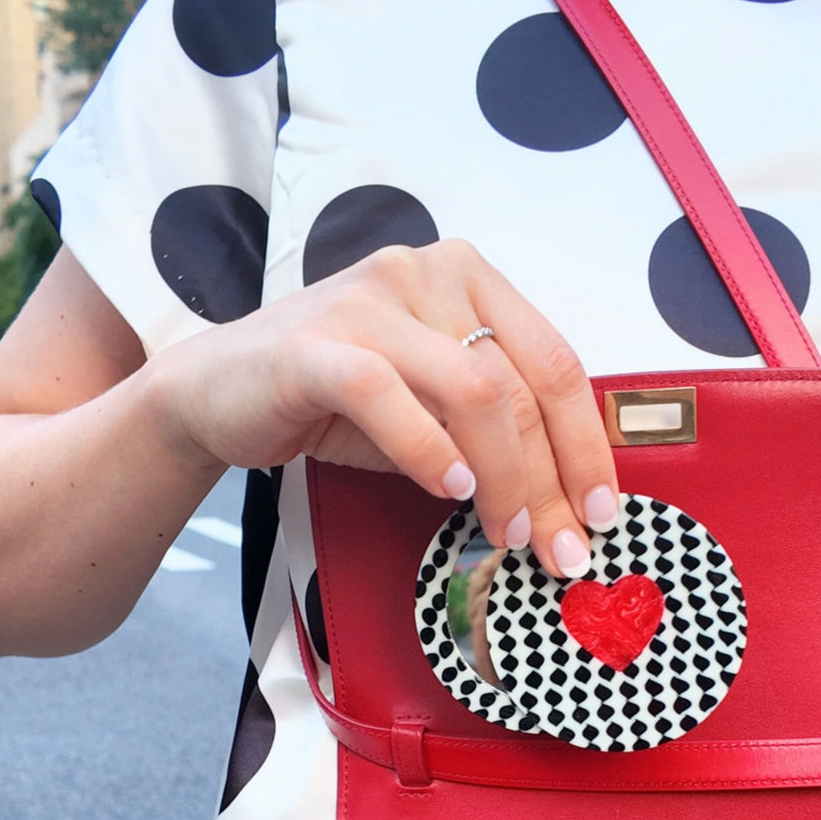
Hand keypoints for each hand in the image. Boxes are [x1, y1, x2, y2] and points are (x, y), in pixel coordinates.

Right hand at [161, 239, 618, 578]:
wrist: (219, 389)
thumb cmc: (334, 400)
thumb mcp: (431, 406)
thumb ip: (490, 429)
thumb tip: (562, 500)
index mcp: (468, 279)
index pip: (554, 361)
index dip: (587, 443)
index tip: (601, 509)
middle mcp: (426, 273)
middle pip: (520, 383)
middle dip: (551, 479)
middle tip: (559, 547)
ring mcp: (370, 300)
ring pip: (472, 390)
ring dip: (503, 475)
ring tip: (504, 532)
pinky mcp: (317, 343)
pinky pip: (389, 397)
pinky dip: (427, 450)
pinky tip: (448, 489)